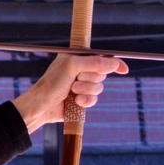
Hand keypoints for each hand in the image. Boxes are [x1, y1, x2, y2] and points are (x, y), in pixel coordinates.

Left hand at [12, 53, 128, 133]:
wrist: (40, 107)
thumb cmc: (51, 84)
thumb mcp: (71, 67)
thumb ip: (93, 62)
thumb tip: (114, 64)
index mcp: (77, 58)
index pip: (101, 57)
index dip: (114, 63)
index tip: (123, 70)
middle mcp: (80, 70)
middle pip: (102, 73)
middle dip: (91, 78)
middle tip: (76, 79)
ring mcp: (81, 86)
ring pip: (99, 87)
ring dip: (87, 90)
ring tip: (72, 91)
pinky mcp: (80, 100)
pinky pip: (94, 100)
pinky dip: (87, 101)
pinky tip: (76, 102)